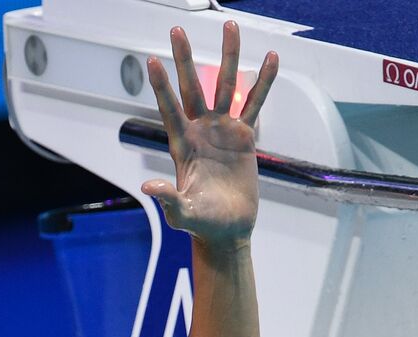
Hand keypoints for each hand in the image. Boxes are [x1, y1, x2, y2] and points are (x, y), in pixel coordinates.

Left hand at [143, 22, 277, 245]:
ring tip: (231, 25)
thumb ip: (167, 199)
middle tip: (177, 29)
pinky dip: (262, 82)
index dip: (161, 87)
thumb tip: (147, 186)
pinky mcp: (243, 137)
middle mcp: (199, 131)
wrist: (226, 229)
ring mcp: (221, 130)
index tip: (152, 61)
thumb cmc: (201, 224)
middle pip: (191, 88)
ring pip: (224, 86)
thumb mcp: (182, 213)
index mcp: (182, 145)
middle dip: (184, 58)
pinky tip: (270, 58)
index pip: (169, 110)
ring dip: (228, 56)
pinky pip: (254, 104)